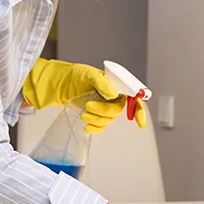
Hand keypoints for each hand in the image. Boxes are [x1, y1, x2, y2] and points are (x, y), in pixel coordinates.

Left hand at [21, 58, 146, 134]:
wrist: (63, 85)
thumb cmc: (78, 76)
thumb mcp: (89, 74)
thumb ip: (103, 83)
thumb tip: (113, 93)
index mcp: (117, 85)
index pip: (134, 97)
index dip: (138, 109)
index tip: (139, 121)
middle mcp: (115, 97)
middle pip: (118, 111)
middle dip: (103, 111)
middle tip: (88, 106)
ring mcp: (106, 107)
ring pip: (109, 120)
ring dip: (96, 119)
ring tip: (84, 113)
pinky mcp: (98, 116)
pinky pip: (102, 127)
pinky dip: (95, 128)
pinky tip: (87, 126)